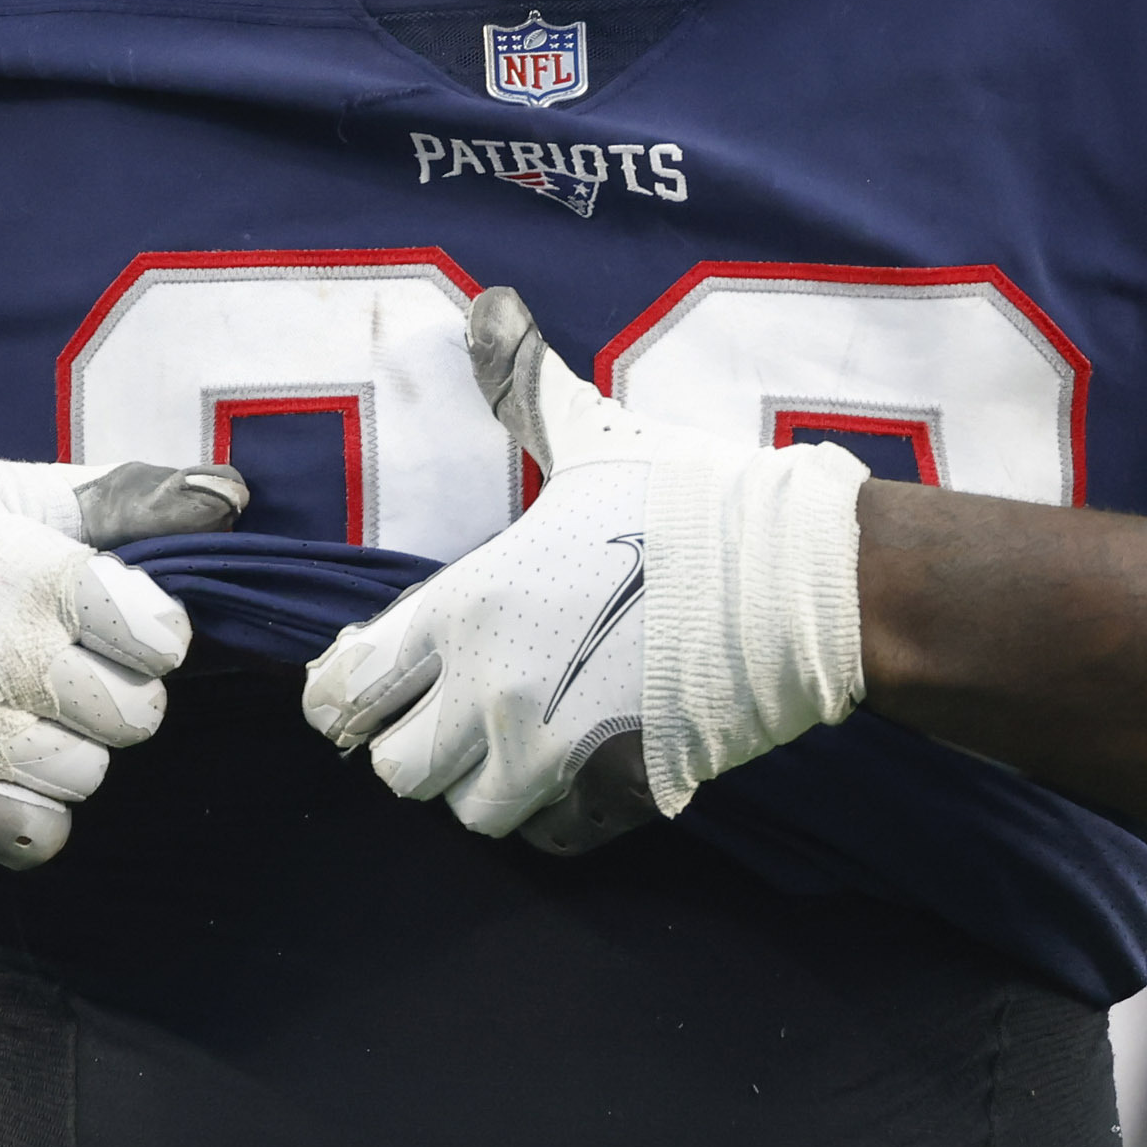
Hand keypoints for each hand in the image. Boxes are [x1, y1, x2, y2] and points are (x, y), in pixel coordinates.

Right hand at [0, 459, 243, 869]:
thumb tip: (233, 498)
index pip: (165, 639)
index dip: (148, 634)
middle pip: (138, 716)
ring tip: (12, 712)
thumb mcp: (2, 494)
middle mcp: (3, 656)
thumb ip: (121, 498)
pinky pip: (39, 836)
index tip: (108, 624)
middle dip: (114, 695)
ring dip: (69, 754)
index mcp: (32, 572)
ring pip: (92, 777)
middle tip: (54, 670)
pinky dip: (32, 814)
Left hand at [300, 289, 869, 849]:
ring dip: (482, 784)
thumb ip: (521, 385)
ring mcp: (551, 757)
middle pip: (396, 770)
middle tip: (449, 711)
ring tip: (514, 739)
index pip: (347, 689)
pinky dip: (547, 818)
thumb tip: (489, 305)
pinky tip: (569, 770)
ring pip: (467, 813)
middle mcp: (490, 694)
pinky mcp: (613, 799)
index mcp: (465, 607)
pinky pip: (543, 840)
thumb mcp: (591, 437)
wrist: (799, 580)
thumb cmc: (687, 502)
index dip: (347, 689)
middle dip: (415, 745)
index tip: (372, 677)